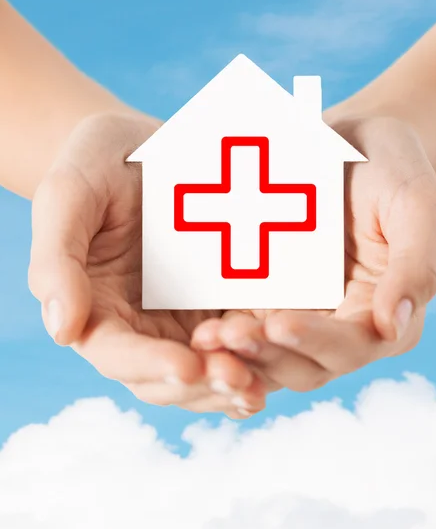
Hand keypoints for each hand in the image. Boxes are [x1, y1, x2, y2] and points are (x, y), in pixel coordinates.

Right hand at [28, 112, 266, 416]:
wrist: (145, 144)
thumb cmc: (98, 163)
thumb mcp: (69, 195)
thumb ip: (57, 261)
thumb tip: (61, 331)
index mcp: (98, 310)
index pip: (117, 354)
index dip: (149, 365)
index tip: (185, 366)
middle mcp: (140, 325)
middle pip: (165, 378)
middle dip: (202, 384)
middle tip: (239, 379)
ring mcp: (183, 317)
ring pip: (205, 369)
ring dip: (232, 382)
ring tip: (261, 382)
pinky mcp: (220, 301)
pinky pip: (240, 340)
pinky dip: (258, 357)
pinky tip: (284, 358)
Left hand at [192, 115, 435, 391]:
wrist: (347, 141)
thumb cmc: (390, 167)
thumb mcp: (416, 206)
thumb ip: (415, 267)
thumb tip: (393, 327)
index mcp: (382, 313)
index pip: (353, 346)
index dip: (317, 342)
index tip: (280, 323)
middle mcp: (340, 326)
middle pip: (305, 364)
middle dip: (268, 355)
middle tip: (229, 336)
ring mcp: (299, 315)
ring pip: (269, 356)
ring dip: (239, 356)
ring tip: (206, 338)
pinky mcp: (265, 299)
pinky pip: (244, 329)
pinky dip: (225, 338)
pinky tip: (198, 329)